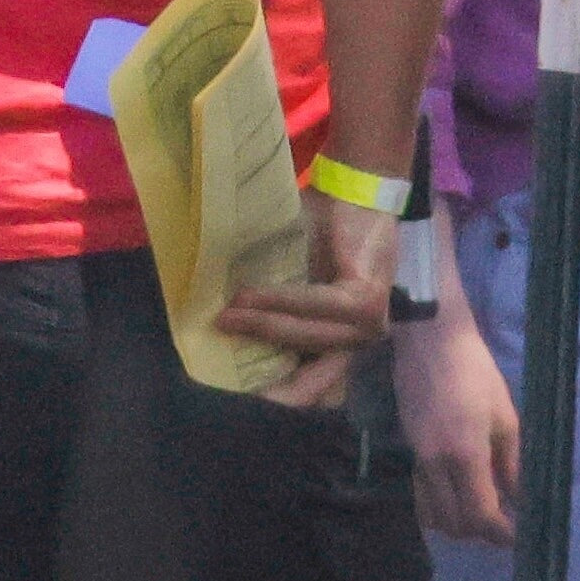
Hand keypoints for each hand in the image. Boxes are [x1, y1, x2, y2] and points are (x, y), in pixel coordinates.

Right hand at [218, 191, 394, 411]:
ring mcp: (366, 326)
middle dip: (254, 360)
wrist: (355, 190)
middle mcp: (357, 341)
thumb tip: (217, 327)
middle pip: (300, 367)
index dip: (266, 389)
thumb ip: (268, 305)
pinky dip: (276, 301)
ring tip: (224, 316)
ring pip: (302, 336)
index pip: (305, 385)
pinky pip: (312, 307)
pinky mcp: (365, 303)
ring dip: (260, 326)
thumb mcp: (288, 275)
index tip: (224, 379)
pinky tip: (247, 296)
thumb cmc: (321, 232)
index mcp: (339, 340)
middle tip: (213, 346)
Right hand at [393, 286, 520, 541]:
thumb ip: (512, 464)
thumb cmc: (476, 372)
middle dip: (480, 532)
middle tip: (503, 525)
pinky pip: (422, 494)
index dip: (500, 534)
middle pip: (453, 523)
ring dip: (458, 522)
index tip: (518, 536)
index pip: (480, 515)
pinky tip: (459, 493)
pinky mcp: (407, 450)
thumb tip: (519, 500)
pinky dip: (440, 505)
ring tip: (482, 510)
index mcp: (465, 454)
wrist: (430, 341)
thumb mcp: (505, 417)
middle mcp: (435, 464)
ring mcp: (416, 458)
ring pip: (432, 514)